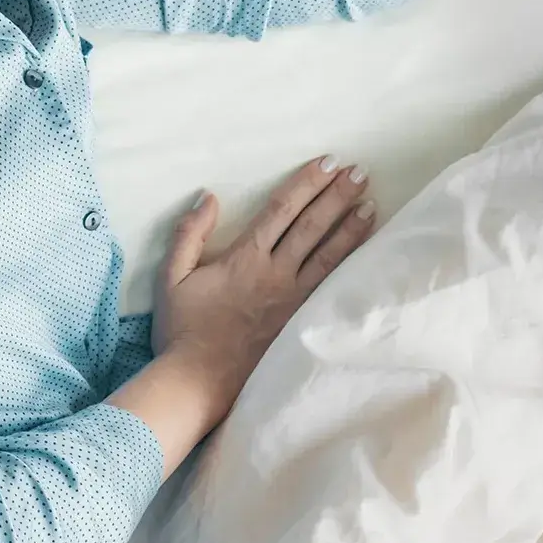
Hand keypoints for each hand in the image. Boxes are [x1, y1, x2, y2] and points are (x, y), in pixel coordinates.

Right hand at [152, 157, 375, 419]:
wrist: (199, 380)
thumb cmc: (183, 328)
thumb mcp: (171, 276)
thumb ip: (189, 233)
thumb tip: (209, 197)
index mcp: (245, 257)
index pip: (282, 210)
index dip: (306, 183)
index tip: (327, 162)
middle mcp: (275, 273)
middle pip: (312, 226)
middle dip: (336, 196)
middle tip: (358, 171)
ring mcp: (292, 299)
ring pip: (329, 255)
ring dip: (351, 227)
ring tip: (371, 202)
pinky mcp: (300, 322)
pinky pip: (331, 287)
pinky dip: (350, 265)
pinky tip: (364, 253)